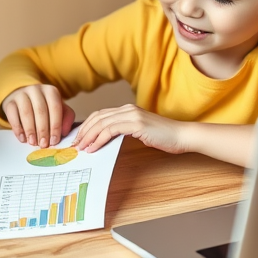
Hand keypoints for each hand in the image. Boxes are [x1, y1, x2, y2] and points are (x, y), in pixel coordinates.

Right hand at [1, 84, 74, 146]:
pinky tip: (22, 138)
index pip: (55, 107)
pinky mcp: (10, 102)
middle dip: (42, 130)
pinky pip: (13, 115)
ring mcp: (21, 94)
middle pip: (40, 110)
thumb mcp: (58, 110)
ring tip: (33, 143)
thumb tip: (64, 131)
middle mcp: (36, 89)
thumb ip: (66, 118)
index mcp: (51, 91)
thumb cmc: (45, 107)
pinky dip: (18, 129)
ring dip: (30, 130)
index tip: (54, 140)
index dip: (55, 125)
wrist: (24, 99)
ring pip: (26, 112)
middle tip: (43, 144)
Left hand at [73, 104, 187, 154]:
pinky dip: (99, 139)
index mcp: (127, 109)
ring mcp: (132, 115)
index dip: (87, 126)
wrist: (182, 136)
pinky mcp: (136, 123)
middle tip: (75, 144)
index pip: (100, 115)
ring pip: (102, 123)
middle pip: (97, 117)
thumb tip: (105, 140)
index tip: (79, 138)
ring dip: (88, 136)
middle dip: (84, 131)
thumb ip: (124, 132)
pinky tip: (93, 148)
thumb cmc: (164, 137)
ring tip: (81, 148)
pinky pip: (111, 130)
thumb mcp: (139, 133)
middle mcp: (127, 109)